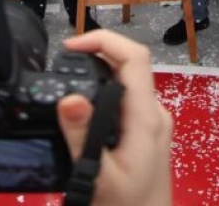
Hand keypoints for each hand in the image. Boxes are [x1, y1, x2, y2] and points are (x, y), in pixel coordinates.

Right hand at [57, 31, 173, 205]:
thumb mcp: (100, 179)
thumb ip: (83, 138)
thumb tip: (70, 97)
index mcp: (147, 118)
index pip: (135, 57)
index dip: (104, 40)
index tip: (70, 48)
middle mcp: (155, 113)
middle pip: (130, 64)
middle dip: (96, 53)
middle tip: (62, 64)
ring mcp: (153, 123)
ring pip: (127, 81)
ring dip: (99, 72)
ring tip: (68, 80)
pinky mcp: (146, 133)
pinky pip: (126, 99)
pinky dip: (104, 92)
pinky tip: (83, 109)